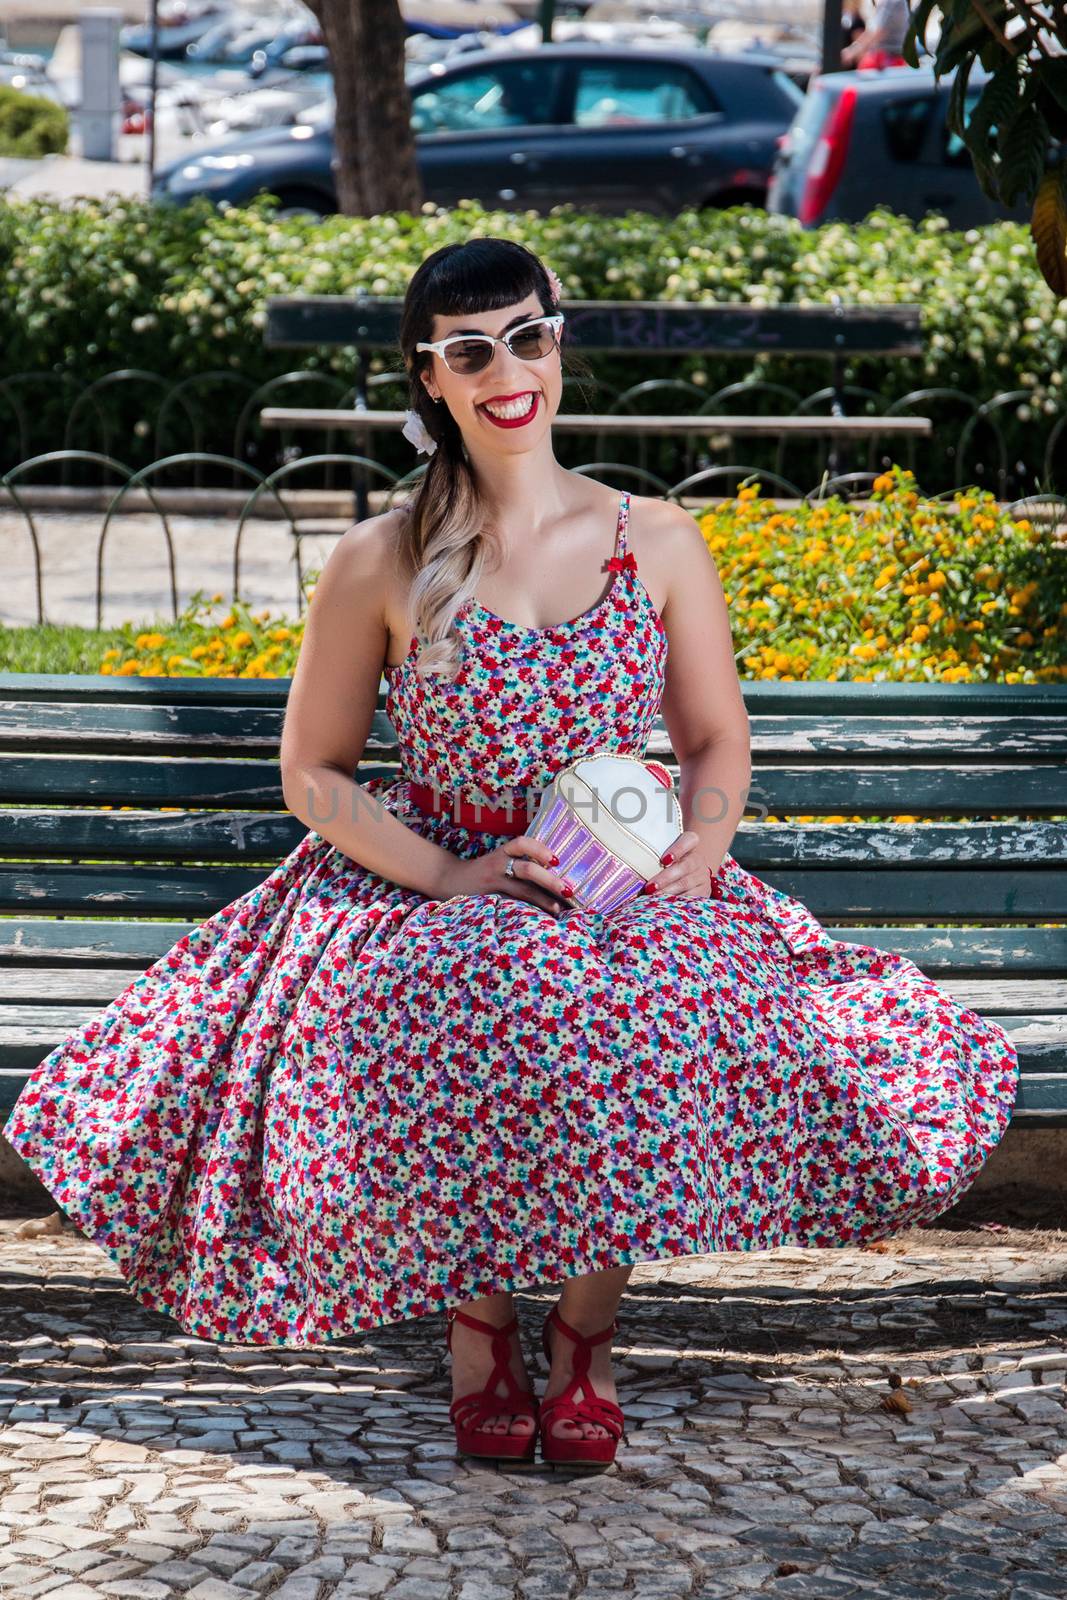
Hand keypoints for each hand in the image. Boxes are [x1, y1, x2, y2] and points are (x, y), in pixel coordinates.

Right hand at [435, 836, 577, 917]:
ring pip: (522, 890)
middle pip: (527, 870)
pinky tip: (539, 918)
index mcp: (501, 853)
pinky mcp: (487, 900)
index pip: (521, 843)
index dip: (539, 849)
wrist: (448, 879)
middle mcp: (497, 865)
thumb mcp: (498, 860)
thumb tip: (554, 870)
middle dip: (550, 880)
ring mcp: (492, 884)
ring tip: (560, 908)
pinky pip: (510, 906)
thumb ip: (520, 862)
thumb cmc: (482, 871)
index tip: (555, 860)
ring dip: (544, 899)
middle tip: (569, 890)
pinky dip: (527, 912)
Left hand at [643, 830, 714, 900]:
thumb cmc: (667, 861)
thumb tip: (631, 860)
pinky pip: (691, 898)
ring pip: (687, 884)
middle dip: (666, 878)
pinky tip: (665, 905)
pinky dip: (677, 902)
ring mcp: (702, 876)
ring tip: (654, 898)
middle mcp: (698, 859)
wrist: (689, 874)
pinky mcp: (704, 892)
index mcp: (690, 843)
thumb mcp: (663, 853)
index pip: (689, 840)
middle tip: (650, 887)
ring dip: (669, 892)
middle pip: (685, 866)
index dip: (678, 849)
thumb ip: (652, 853)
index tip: (664, 860)